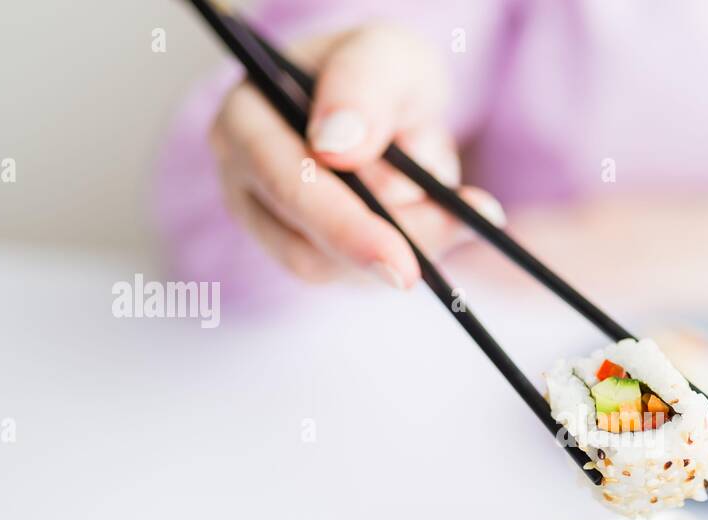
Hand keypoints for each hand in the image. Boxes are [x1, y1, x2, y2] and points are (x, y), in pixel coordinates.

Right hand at [208, 23, 504, 288]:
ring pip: (339, 271)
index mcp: (247, 119)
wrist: (391, 104)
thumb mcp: (387, 54)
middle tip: (440, 258)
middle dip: (383, 252)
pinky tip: (452, 226)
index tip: (398, 256)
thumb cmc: (381, 73)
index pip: (283, 183)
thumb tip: (334, 147)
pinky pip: (361, 277)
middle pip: (306, 246)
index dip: (341, 224)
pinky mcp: (312, 255)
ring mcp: (274, 226)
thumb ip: (363, 85)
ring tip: (460, 211)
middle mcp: (246, 180)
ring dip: (405, 247)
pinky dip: (412, 255)